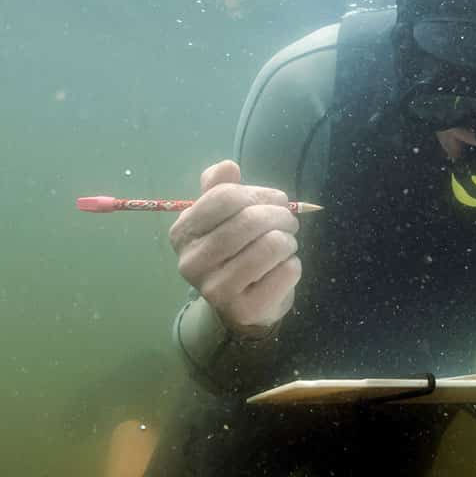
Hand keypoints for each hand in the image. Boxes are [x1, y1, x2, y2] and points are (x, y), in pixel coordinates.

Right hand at [169, 160, 301, 338]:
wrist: (240, 306)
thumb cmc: (234, 252)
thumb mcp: (221, 217)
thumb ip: (220, 187)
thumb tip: (228, 167)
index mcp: (183, 233)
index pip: (225, 197)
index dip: (260, 194)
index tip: (277, 200)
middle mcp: (191, 263)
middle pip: (250, 220)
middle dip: (281, 215)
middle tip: (289, 221)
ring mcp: (215, 290)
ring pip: (271, 245)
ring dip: (289, 240)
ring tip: (286, 244)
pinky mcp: (244, 310)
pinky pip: (286, 272)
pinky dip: (293, 264)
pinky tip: (282, 268)